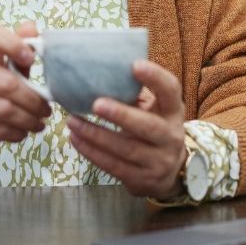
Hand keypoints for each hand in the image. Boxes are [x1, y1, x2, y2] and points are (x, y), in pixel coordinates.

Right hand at [0, 21, 52, 169]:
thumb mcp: (8, 68)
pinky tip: (21, 132)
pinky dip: (15, 133)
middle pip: (7, 84)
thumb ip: (21, 50)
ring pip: (4, 110)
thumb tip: (32, 27)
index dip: (11, 43)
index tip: (31, 59)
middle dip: (33, 101)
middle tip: (46, 111)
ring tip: (38, 124)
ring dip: (27, 120)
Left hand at [66, 60, 187, 199]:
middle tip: (96, 104)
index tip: (135, 65)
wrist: (171, 171)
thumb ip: (134, 91)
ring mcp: (159, 161)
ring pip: (126, 149)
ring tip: (72, 121)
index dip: (155, 77)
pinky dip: (92, 152)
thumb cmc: (153, 127)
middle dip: (121, 115)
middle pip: (148, 126)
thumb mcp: (154, 109)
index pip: (171, 90)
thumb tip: (97, 69)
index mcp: (173, 110)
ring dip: (95, 135)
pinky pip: (114, 166)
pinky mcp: (143, 179)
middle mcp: (171, 136)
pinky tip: (75, 139)